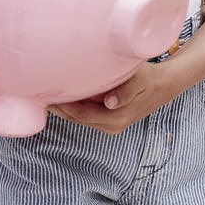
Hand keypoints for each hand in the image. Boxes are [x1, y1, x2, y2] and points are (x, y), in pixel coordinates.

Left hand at [49, 60, 179, 134]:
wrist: (164, 85)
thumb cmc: (148, 78)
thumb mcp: (139, 81)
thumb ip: (125, 91)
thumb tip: (110, 103)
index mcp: (115, 119)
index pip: (81, 115)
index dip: (63, 107)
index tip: (48, 96)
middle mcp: (111, 125)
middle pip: (77, 119)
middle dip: (59, 108)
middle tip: (40, 93)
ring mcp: (110, 124)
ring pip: (80, 118)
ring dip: (65, 108)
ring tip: (48, 93)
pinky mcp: (109, 118)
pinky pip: (86, 114)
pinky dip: (74, 106)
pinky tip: (65, 95)